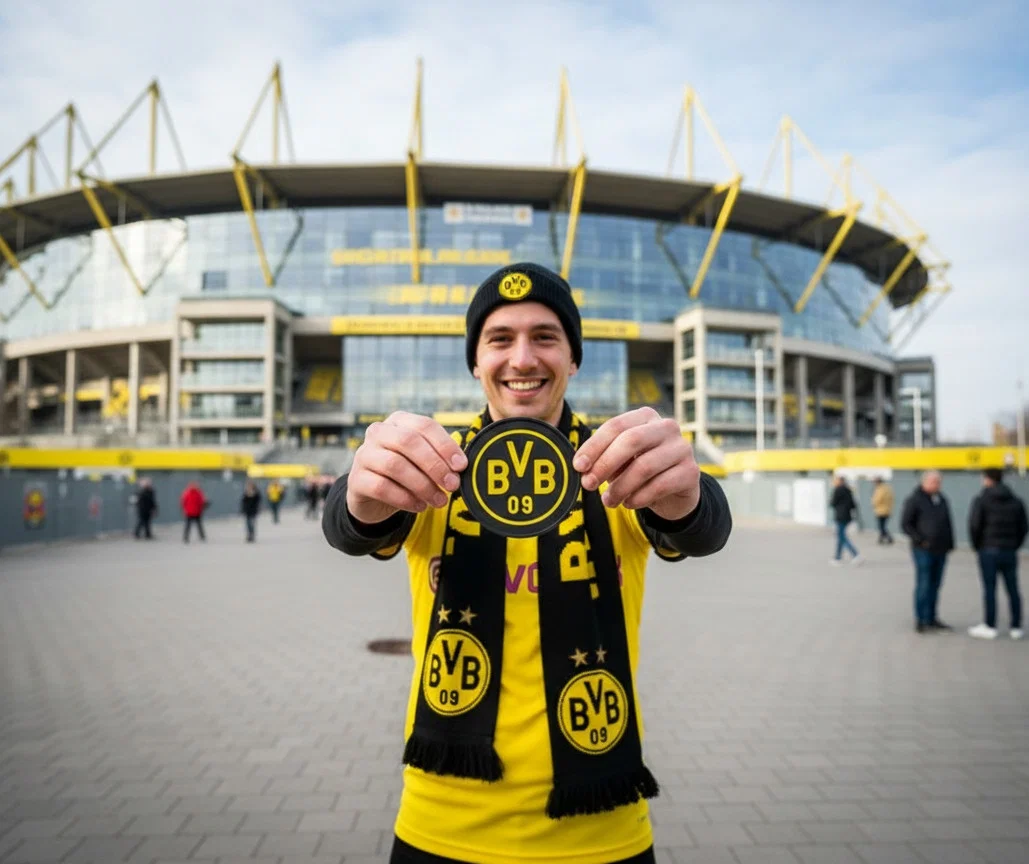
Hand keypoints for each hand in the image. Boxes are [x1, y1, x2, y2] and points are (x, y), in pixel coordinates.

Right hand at [346, 411, 467, 524]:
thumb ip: (440, 457)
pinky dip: (406, 499)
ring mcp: (363, 454)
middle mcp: (378, 432)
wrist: (373, 496)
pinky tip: (420, 506)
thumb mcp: (422, 460)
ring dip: (423, 485)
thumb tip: (461, 466)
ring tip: (439, 500)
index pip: (424, 425)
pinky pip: (382, 487)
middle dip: (434, 465)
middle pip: (408, 441)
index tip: (461, 466)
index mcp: (398, 421)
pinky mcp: (356, 479)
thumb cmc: (405, 473)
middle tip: (452, 485)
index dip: (445, 445)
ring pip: (395, 465)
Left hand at [572, 407, 699, 520]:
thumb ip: (603, 459)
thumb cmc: (640, 469)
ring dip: (621, 487)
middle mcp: (667, 427)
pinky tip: (629, 503)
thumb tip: (584, 469)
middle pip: (631, 440)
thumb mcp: (620, 461)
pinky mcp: (691, 472)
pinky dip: (638, 498)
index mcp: (646, 417)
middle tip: (588, 485)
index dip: (594, 446)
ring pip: (644, 466)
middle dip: (605, 464)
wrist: (675, 491)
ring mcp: (682, 448)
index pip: (616, 426)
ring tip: (609, 501)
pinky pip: (659, 486)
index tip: (578, 466)